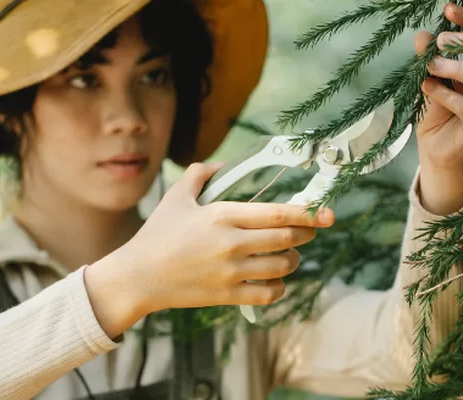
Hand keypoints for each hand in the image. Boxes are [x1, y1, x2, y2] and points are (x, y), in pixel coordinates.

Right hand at [85, 162, 334, 337]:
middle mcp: (232, 243)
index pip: (277, 214)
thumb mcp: (177, 197)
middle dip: (306, 234)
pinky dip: (279, 288)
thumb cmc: (157, 234)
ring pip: (281, 267)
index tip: (324, 212)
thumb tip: (221, 166)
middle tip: (311, 231)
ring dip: (293, 260)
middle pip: (286, 239)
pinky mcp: (227, 295)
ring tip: (291, 255)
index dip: (306, 213)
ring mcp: (231, 271)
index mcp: (223, 216)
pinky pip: (267, 294)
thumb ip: (200, 175)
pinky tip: (277, 281)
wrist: (138, 276)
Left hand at [413, 3, 462, 213]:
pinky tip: (425, 88)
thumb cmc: (435, 107)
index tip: (447, 8)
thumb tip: (421, 34)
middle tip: (439, 42)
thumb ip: (426, 57)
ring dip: (456, 68)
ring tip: (431, 66)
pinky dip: (444, 95)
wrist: (434, 148)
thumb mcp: (427, 77)